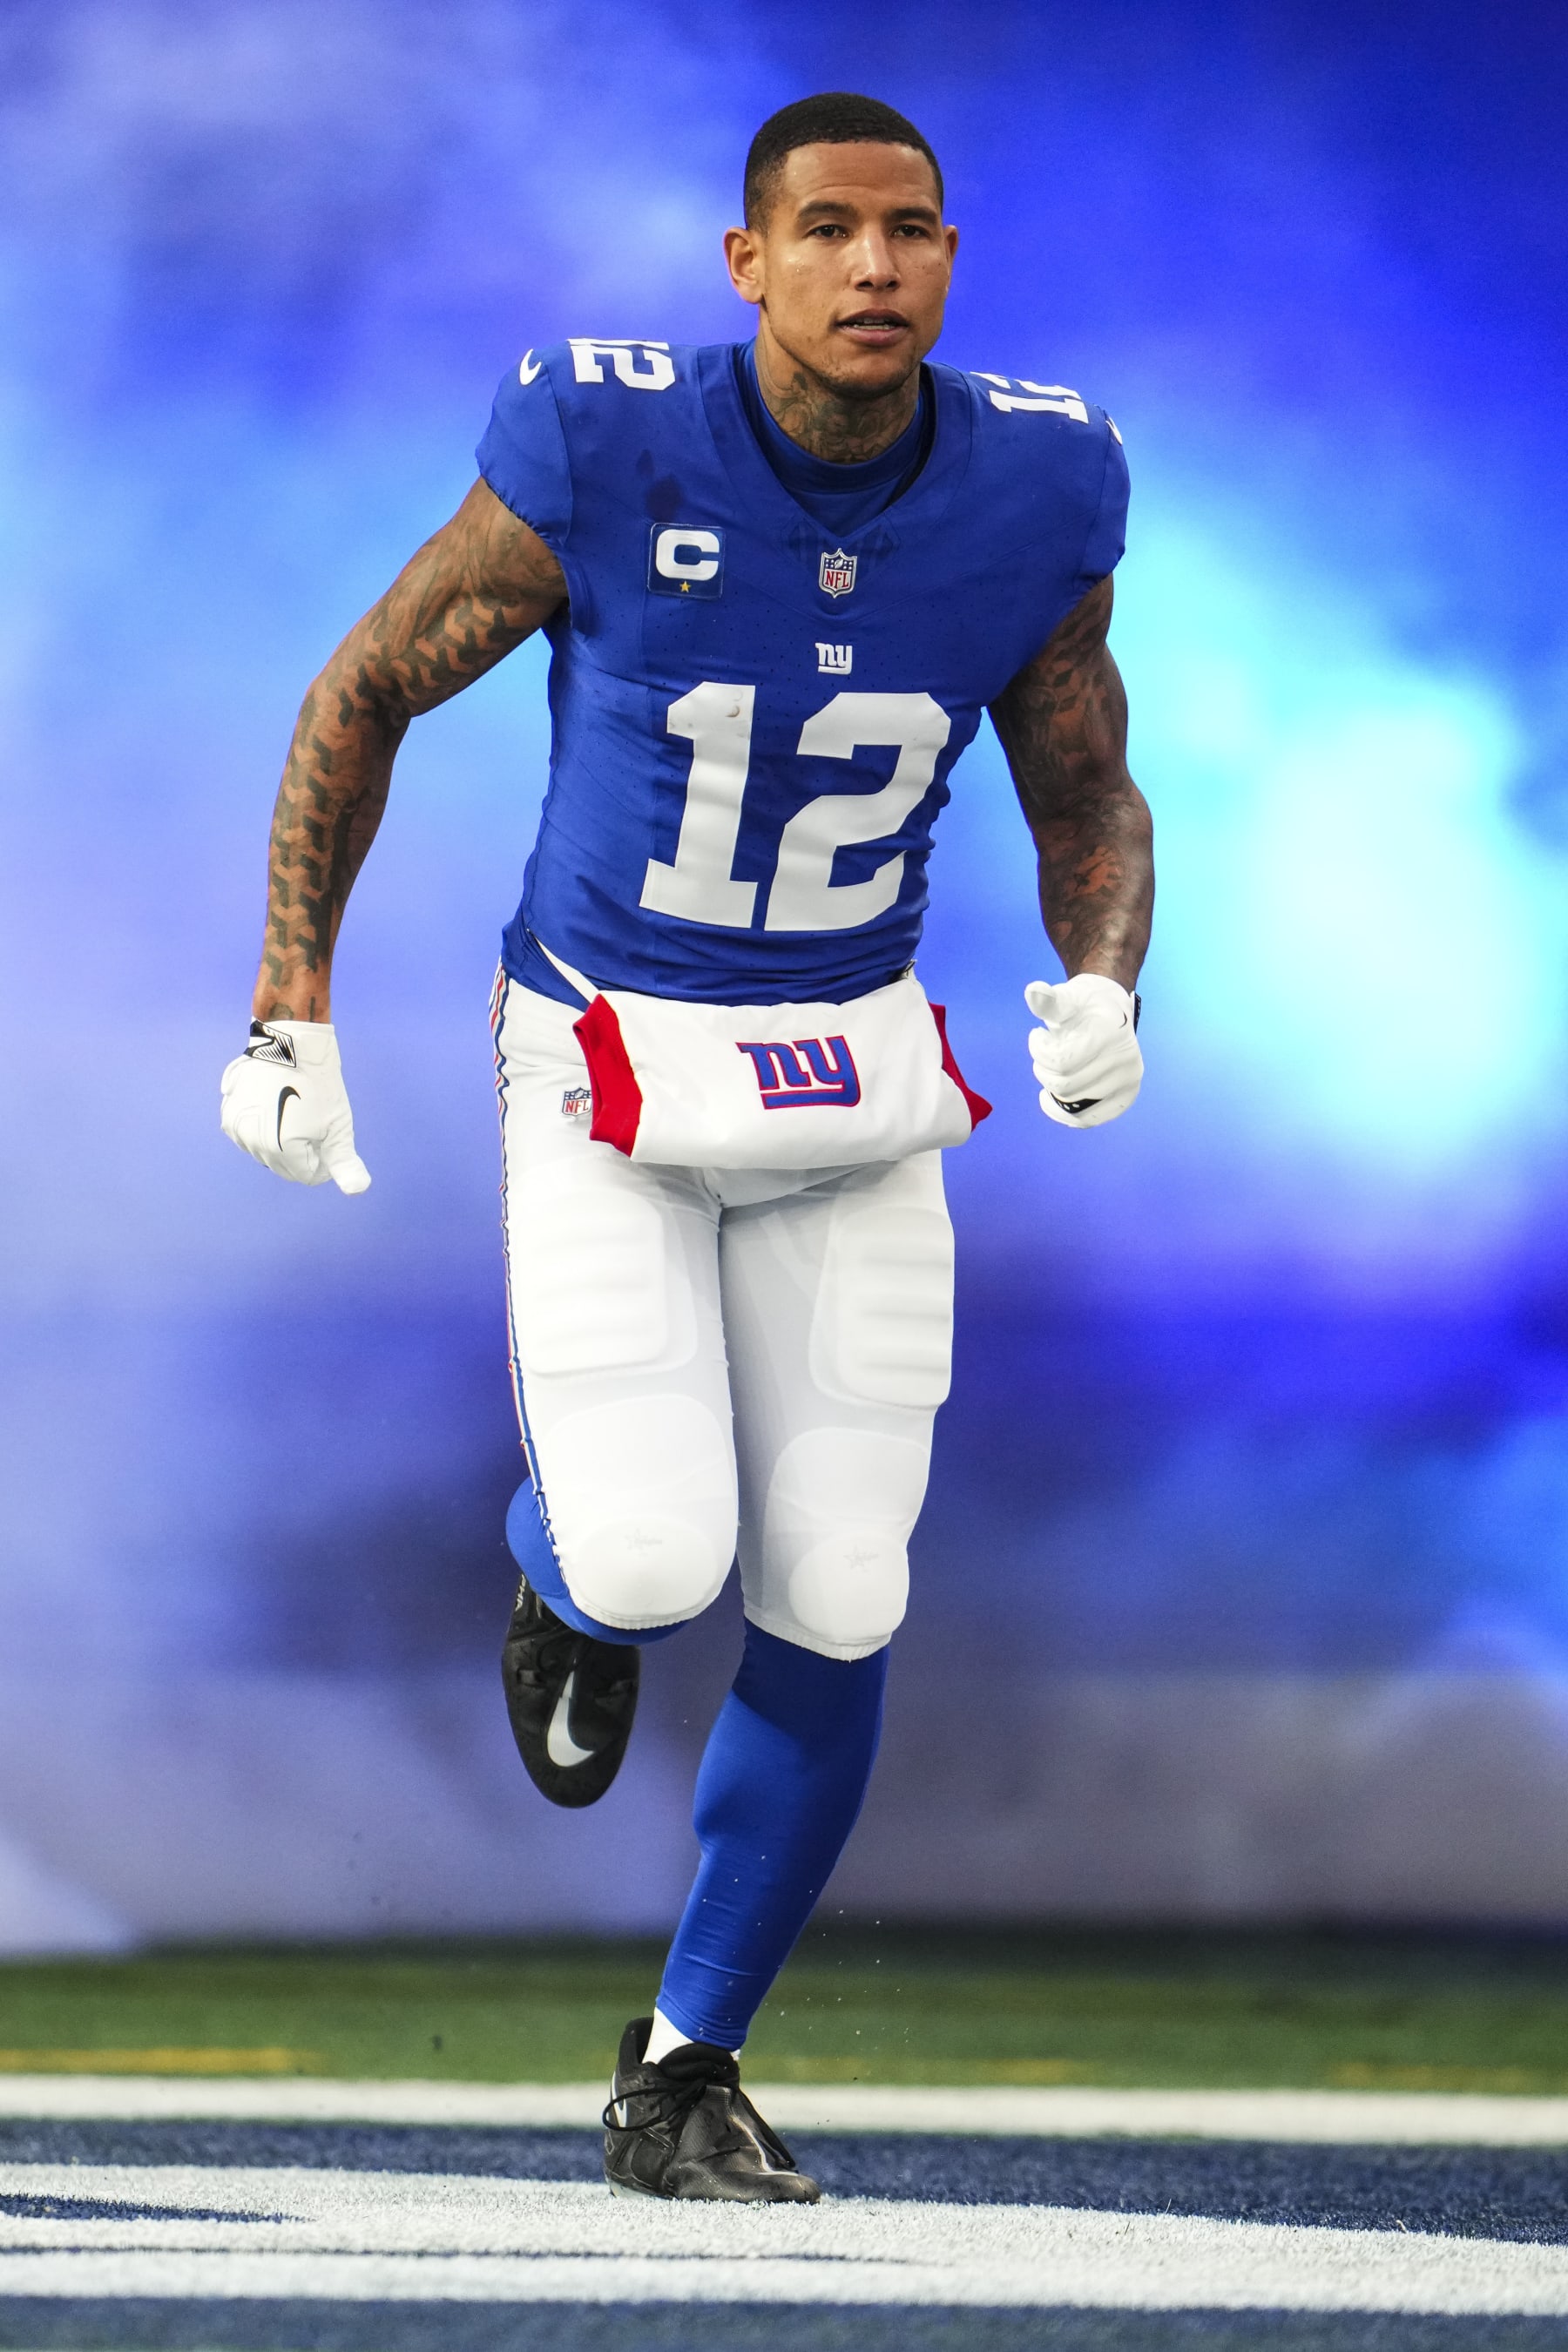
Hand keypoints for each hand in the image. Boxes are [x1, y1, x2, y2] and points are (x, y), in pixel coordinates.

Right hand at [220, 1021, 371, 1191]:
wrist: (291, 1043)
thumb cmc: (320, 1085)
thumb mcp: (339, 1126)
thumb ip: (345, 1164)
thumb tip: (358, 1190)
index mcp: (280, 1149)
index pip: (307, 1175)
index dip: (323, 1159)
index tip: (327, 1133)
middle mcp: (252, 1143)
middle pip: (284, 1167)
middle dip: (301, 1153)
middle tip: (313, 1122)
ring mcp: (237, 1128)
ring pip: (265, 1152)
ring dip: (281, 1141)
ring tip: (295, 1111)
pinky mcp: (228, 1114)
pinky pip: (248, 1136)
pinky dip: (262, 1129)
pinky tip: (275, 1106)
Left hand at [1025, 974, 1141, 1128]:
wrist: (1112, 1011)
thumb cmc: (1084, 1005)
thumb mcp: (1067, 997)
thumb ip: (1050, 1001)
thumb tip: (1033, 991)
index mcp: (1111, 1034)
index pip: (1061, 1061)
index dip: (1039, 1050)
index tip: (1037, 1034)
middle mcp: (1126, 1059)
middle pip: (1065, 1085)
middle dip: (1043, 1069)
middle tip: (1044, 1052)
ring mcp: (1129, 1081)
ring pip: (1073, 1104)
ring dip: (1052, 1088)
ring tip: (1053, 1067)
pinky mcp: (1126, 1097)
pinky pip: (1088, 1119)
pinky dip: (1064, 1114)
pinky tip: (1050, 1099)